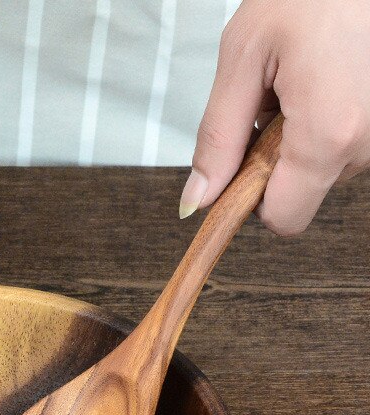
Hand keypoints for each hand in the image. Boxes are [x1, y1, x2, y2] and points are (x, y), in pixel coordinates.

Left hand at [180, 0, 369, 235]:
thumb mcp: (242, 59)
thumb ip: (217, 140)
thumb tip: (198, 200)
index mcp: (328, 136)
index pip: (284, 219)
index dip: (252, 201)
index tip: (238, 165)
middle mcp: (369, 143)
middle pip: (305, 190)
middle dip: (277, 157)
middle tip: (274, 97)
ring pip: (328, 165)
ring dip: (304, 135)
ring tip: (305, 77)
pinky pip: (351, 139)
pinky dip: (330, 119)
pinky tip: (327, 78)